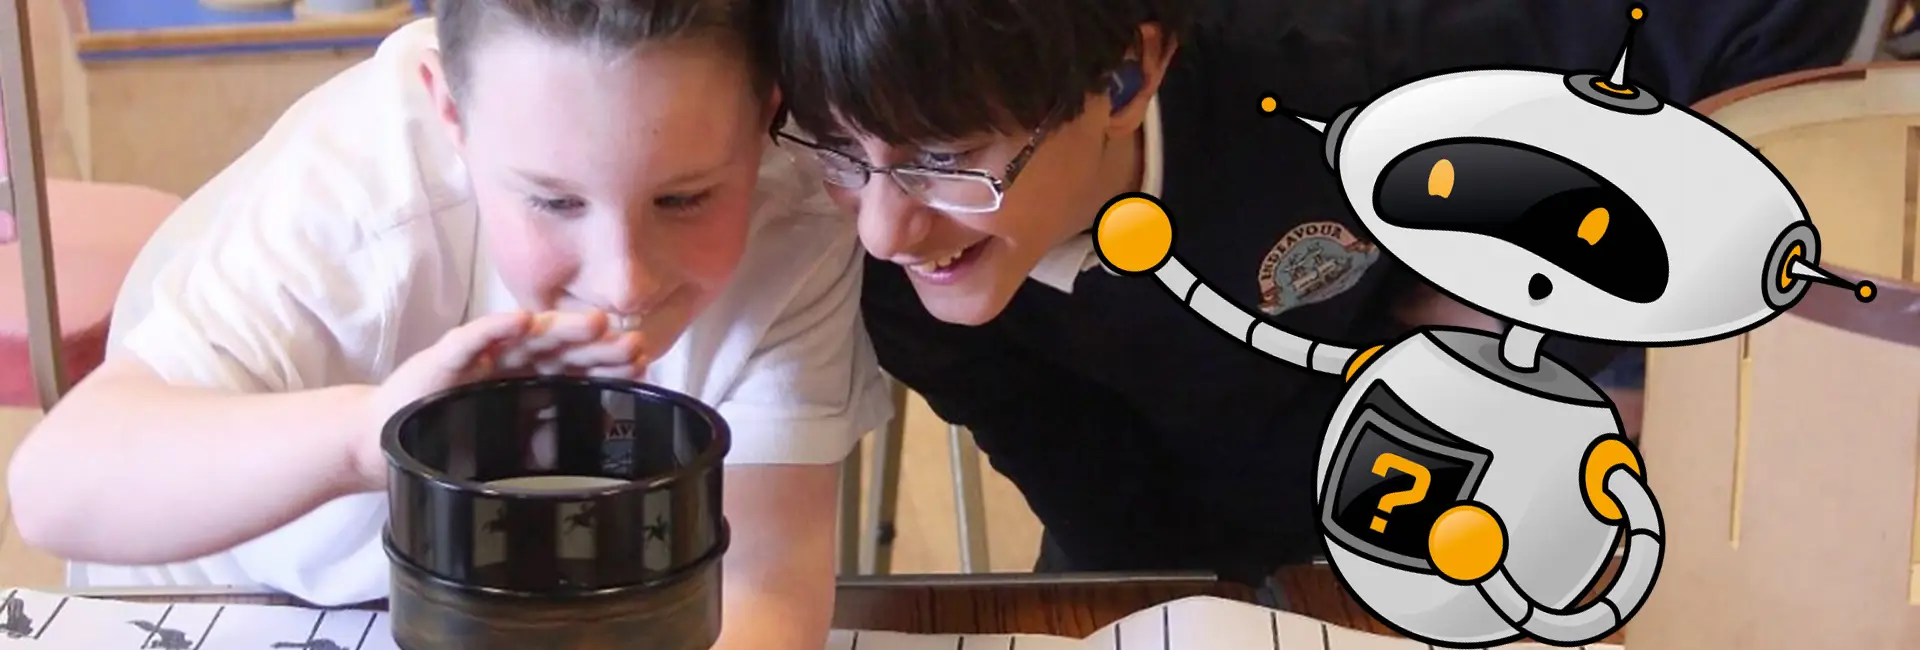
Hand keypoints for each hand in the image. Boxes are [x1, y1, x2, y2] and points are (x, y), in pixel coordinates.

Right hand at [352, 310, 647, 487]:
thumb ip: (550, 438)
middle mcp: (511, 362)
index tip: (642, 368)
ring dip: (561, 328)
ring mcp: (480, 356)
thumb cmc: (451, 437)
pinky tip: (521, 320)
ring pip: (527, 336)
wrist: (383, 443)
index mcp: (531, 380)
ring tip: (594, 324)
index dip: (609, 367)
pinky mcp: (444, 357)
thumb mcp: (514, 445)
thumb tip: (601, 436)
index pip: (578, 369)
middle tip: (633, 345)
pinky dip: (496, 328)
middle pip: (562, 348)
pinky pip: (472, 338)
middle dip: (598, 346)